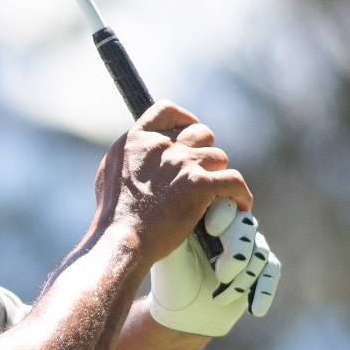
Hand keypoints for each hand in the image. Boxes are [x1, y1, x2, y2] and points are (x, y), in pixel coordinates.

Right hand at [94, 102, 252, 264]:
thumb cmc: (113, 215)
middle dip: (204, 151)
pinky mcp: (200, 185)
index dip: (184, 119)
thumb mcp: (109, 173)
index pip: (167, 110)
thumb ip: (130, 156)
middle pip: (200, 133)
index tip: (188, 132)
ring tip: (214, 193)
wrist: (123, 239)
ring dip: (218, 173)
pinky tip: (240, 205)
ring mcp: (182, 163)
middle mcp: (161, 145)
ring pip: (218, 156)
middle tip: (201, 171)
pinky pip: (234, 180)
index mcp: (137, 140)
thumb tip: (144, 154)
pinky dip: (241, 194)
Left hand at [149, 201, 280, 336]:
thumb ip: (180, 227)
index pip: (223, 203)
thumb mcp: (172, 254)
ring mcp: (247, 246)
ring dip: (243, 278)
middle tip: (221, 275)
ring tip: (220, 298)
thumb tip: (189, 196)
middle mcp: (229, 227)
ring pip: (259, 251)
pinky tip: (254, 309)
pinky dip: (264, 290)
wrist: (184, 315)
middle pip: (246, 225)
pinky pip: (271, 270)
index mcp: (207, 217)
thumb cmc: (172, 281)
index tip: (211, 230)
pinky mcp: (260, 267)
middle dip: (236, 251)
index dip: (223, 213)